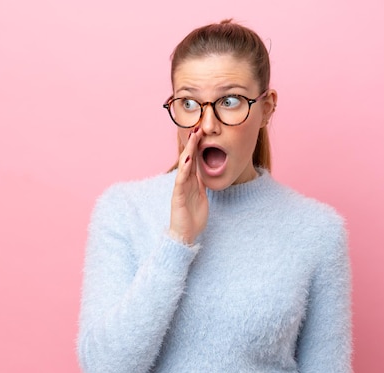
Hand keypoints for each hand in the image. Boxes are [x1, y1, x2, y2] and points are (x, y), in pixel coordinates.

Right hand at [169, 128, 207, 244]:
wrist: (185, 235)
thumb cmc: (193, 217)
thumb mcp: (201, 196)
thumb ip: (201, 183)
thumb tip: (206, 171)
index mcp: (191, 181)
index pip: (194, 159)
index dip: (197, 146)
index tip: (202, 131)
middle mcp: (184, 182)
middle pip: (188, 158)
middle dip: (192, 143)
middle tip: (197, 127)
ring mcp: (180, 189)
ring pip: (183, 166)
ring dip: (188, 151)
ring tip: (193, 138)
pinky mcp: (177, 197)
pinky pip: (180, 181)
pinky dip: (184, 169)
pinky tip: (188, 159)